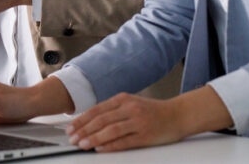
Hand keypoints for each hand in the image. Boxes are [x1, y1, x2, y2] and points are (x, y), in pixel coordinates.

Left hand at [67, 86, 231, 152]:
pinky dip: (110, 146)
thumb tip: (91, 122)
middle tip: (72, 138)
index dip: (81, 120)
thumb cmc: (153, 111)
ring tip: (82, 144)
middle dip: (83, 130)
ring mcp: (137, 121)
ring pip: (110, 130)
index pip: (97, 110)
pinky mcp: (145, 135)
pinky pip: (124, 141)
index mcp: (123, 99)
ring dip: (93, 138)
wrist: (178, 114)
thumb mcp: (131, 103)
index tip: (71, 128)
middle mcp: (129, 108)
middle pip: (100, 120)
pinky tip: (101, 149)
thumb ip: (113, 111)